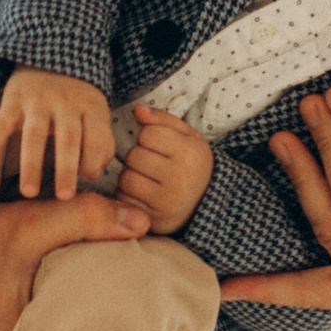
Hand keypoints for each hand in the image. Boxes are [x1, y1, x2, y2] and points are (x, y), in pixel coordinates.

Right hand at [0, 66, 116, 200]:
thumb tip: (93, 173)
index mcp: (90, 105)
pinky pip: (0, 125)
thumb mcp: (95, 110)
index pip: (97, 136)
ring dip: (32, 165)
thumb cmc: (76, 95)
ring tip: (29, 193)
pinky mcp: (12, 99)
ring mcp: (37, 100)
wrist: (49, 52)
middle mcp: (65, 102)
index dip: (93, 159)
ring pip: (34, 135)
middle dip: (67, 169)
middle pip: (68, 139)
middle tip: (64, 197)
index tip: (87, 178)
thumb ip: (102, 141)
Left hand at [116, 105, 212, 235]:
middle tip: (154, 164)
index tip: (161, 147)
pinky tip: (145, 194)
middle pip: (134, 156)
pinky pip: (124, 199)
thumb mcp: (187, 136)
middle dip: (139, 157)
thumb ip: (162, 119)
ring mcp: (166, 203)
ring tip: (149, 179)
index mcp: (190, 154)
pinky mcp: (153, 220)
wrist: (207, 203)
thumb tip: (137, 110)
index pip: (147, 134)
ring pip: (126, 178)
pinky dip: (129, 195)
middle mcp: (180, 180)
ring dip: (132, 176)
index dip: (149, 137)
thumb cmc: (192, 164)